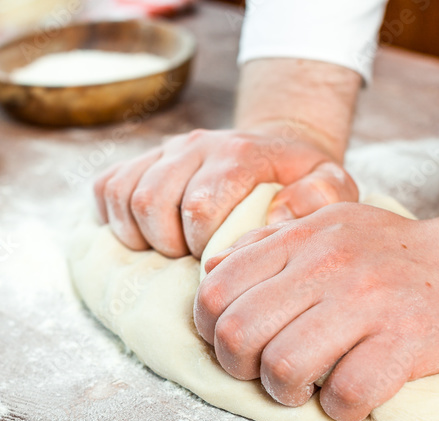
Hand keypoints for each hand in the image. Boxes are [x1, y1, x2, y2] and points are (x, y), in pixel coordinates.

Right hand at [93, 127, 358, 257]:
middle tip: (191, 258)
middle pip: (152, 200)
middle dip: (167, 243)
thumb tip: (277, 218)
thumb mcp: (333, 186)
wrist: (280, 148)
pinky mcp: (144, 159)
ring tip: (169, 249)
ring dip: (140, 234)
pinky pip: (106, 187)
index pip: (199, 204)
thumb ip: (322, 196)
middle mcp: (198, 145)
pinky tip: (144, 235)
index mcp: (240, 154)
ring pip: (124, 194)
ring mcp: (166, 150)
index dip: (200, 244)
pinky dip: (114, 217)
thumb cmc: (303, 181)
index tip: (220, 258)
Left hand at [195, 204, 438, 420]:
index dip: (210, 330)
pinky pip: (345, 394)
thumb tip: (213, 273)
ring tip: (309, 389)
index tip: (239, 346)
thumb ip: (272, 245)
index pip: (215, 290)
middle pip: (237, 335)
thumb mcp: (330, 226)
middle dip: (241, 370)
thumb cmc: (398, 255)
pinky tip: (351, 399)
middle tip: (269, 375)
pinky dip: (340, 409)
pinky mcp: (407, 340)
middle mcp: (329, 265)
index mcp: (302, 238)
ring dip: (287, 395)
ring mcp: (369, 302)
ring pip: (283, 368)